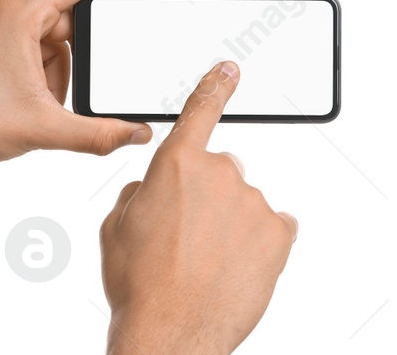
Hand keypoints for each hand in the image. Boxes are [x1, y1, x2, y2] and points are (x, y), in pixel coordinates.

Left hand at [0, 0, 165, 165]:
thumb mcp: (44, 129)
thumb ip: (100, 133)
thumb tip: (141, 134)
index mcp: (15, 9)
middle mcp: (3, 1)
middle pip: (72, 15)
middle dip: (82, 56)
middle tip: (67, 89)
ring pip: (58, 33)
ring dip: (61, 69)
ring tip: (35, 103)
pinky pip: (41, 41)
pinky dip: (47, 70)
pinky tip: (28, 98)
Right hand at [101, 62, 297, 354]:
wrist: (173, 331)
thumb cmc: (140, 284)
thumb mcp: (116, 230)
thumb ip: (139, 193)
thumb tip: (152, 186)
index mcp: (176, 165)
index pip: (200, 112)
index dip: (215, 87)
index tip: (230, 68)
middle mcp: (221, 173)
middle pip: (219, 173)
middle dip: (206, 199)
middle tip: (186, 240)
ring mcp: (255, 201)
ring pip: (243, 205)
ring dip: (230, 227)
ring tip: (205, 264)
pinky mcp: (280, 231)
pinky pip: (274, 227)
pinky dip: (259, 244)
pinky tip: (237, 267)